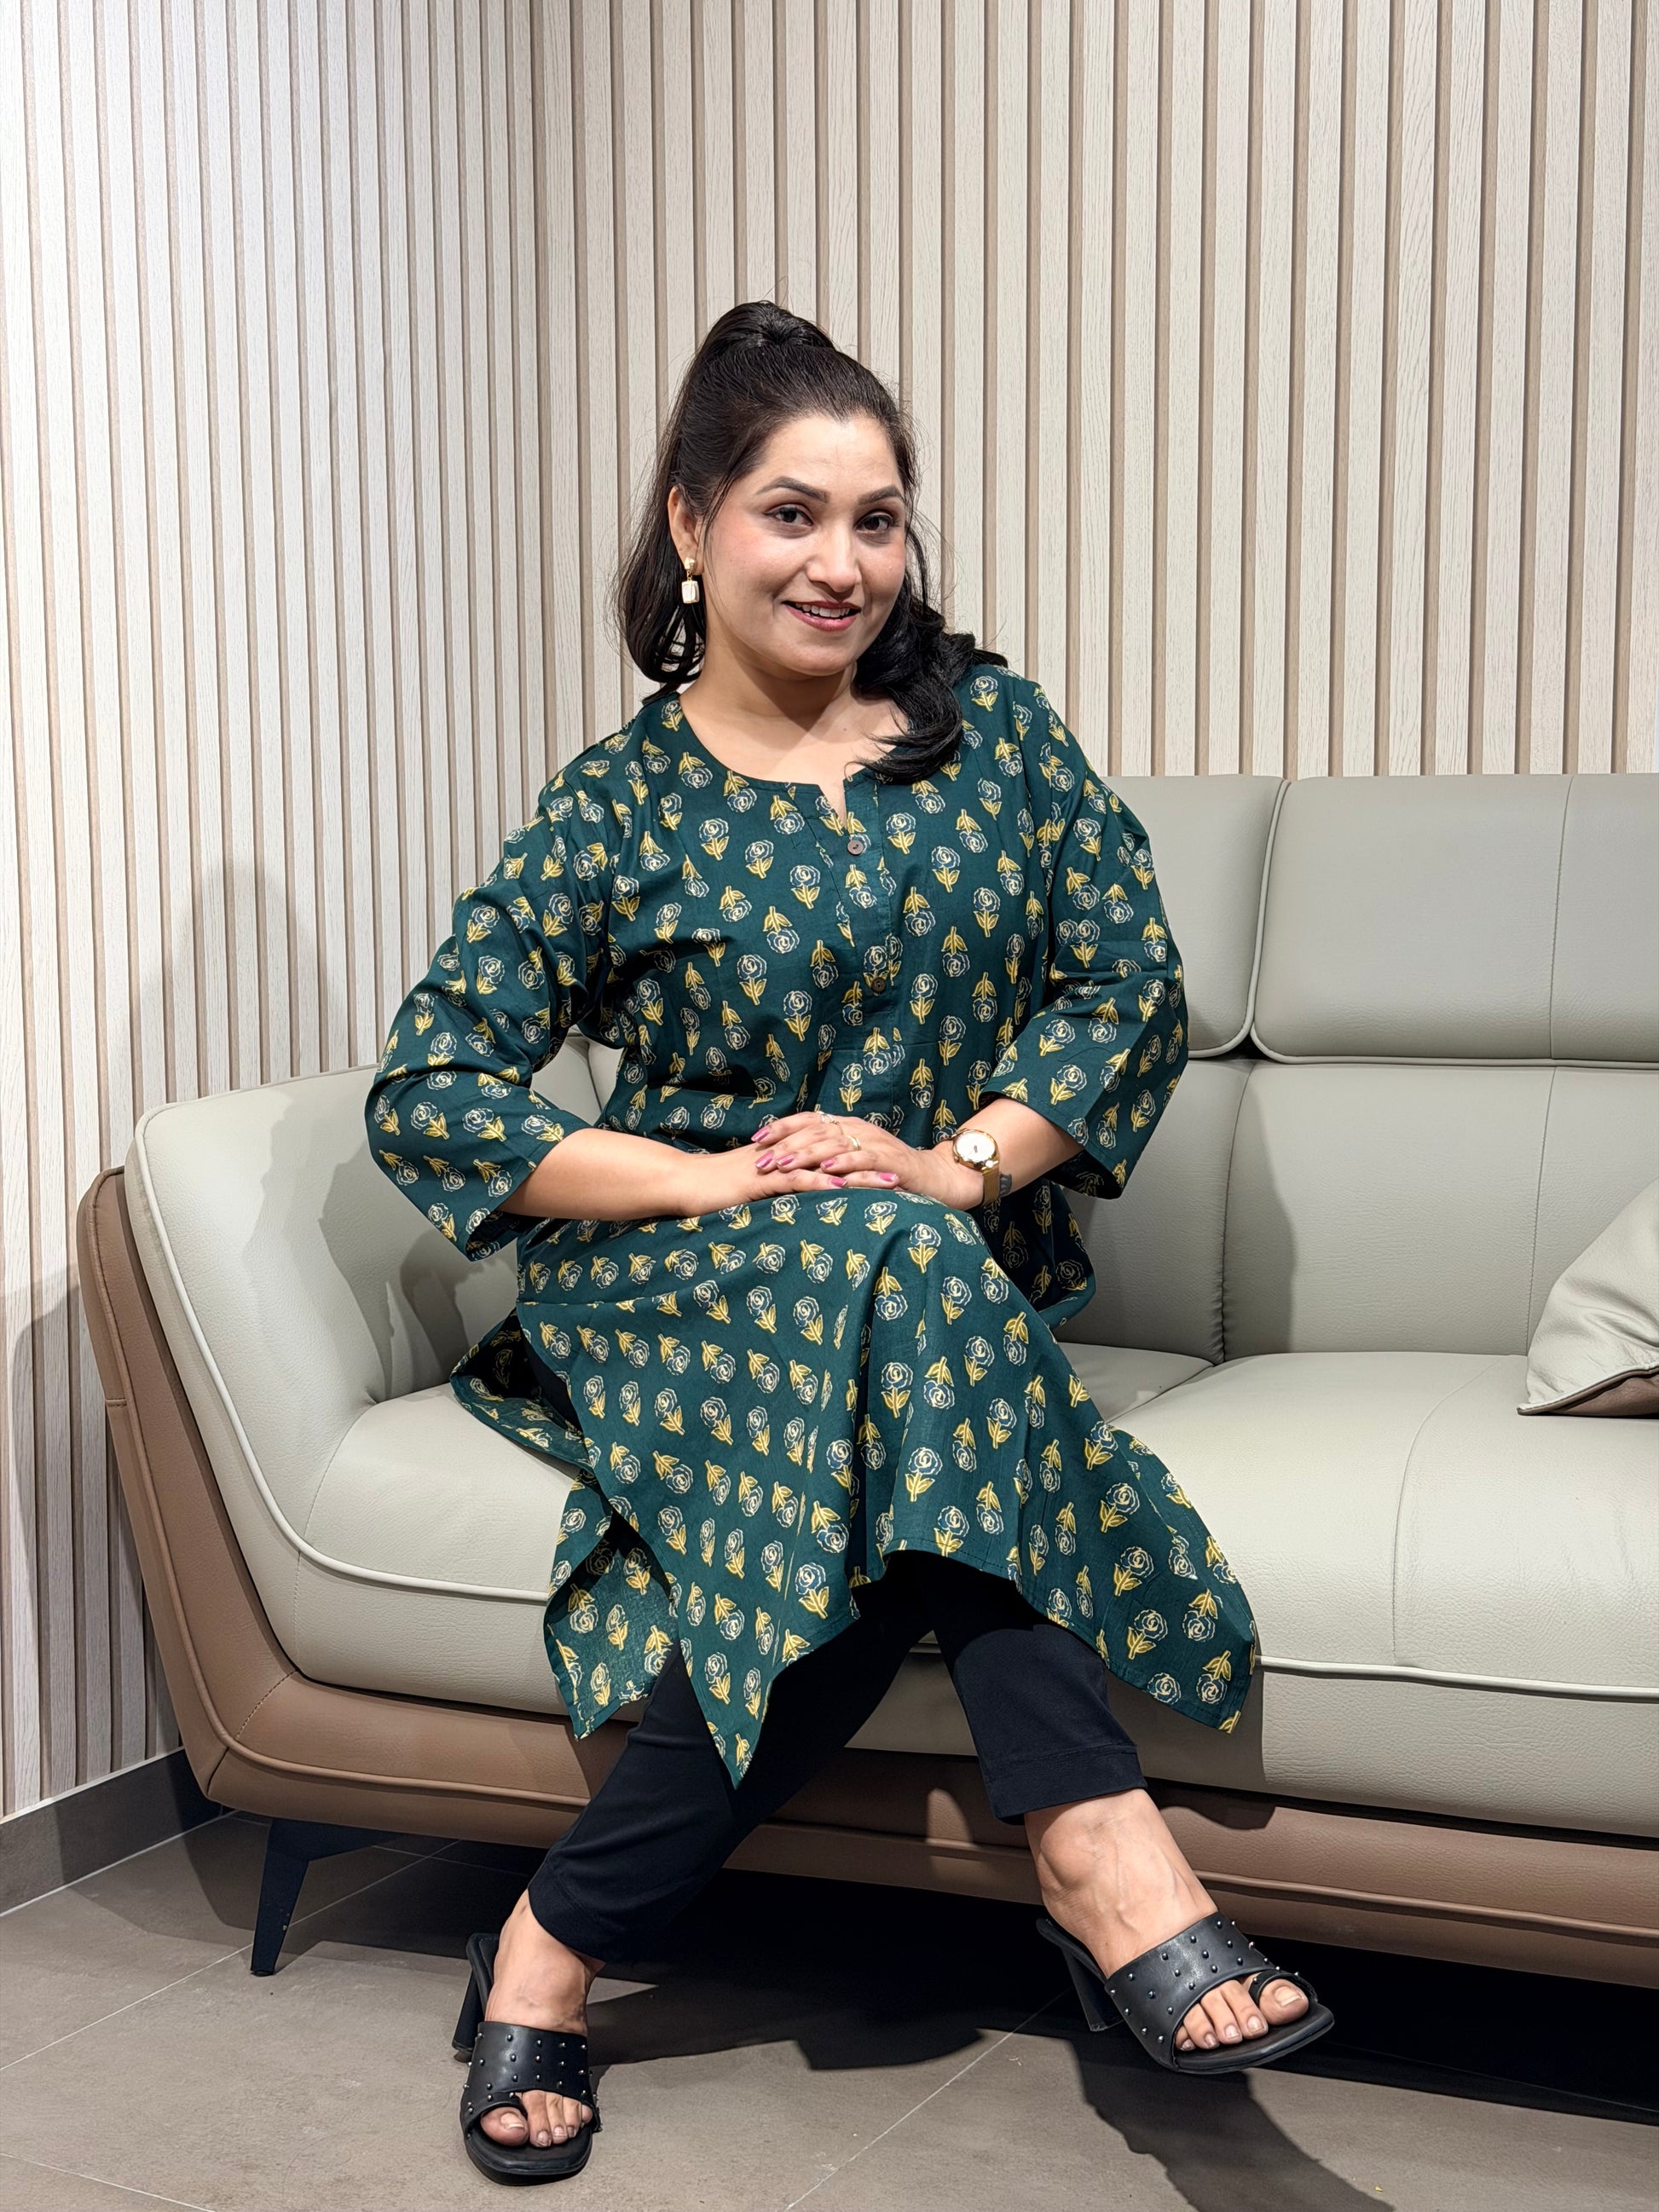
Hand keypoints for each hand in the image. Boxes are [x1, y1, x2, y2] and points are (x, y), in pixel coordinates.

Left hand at [738, 1111, 983, 1208]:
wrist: (934, 1178)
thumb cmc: (889, 1173)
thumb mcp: (854, 1160)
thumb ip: (827, 1156)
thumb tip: (788, 1161)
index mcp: (846, 1125)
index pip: (808, 1120)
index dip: (781, 1128)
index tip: (756, 1140)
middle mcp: (857, 1129)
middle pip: (814, 1131)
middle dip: (785, 1146)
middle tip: (762, 1160)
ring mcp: (874, 1143)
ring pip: (834, 1143)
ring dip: (807, 1154)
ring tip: (785, 1164)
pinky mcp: (890, 1160)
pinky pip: (863, 1158)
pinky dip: (844, 1162)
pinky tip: (826, 1169)